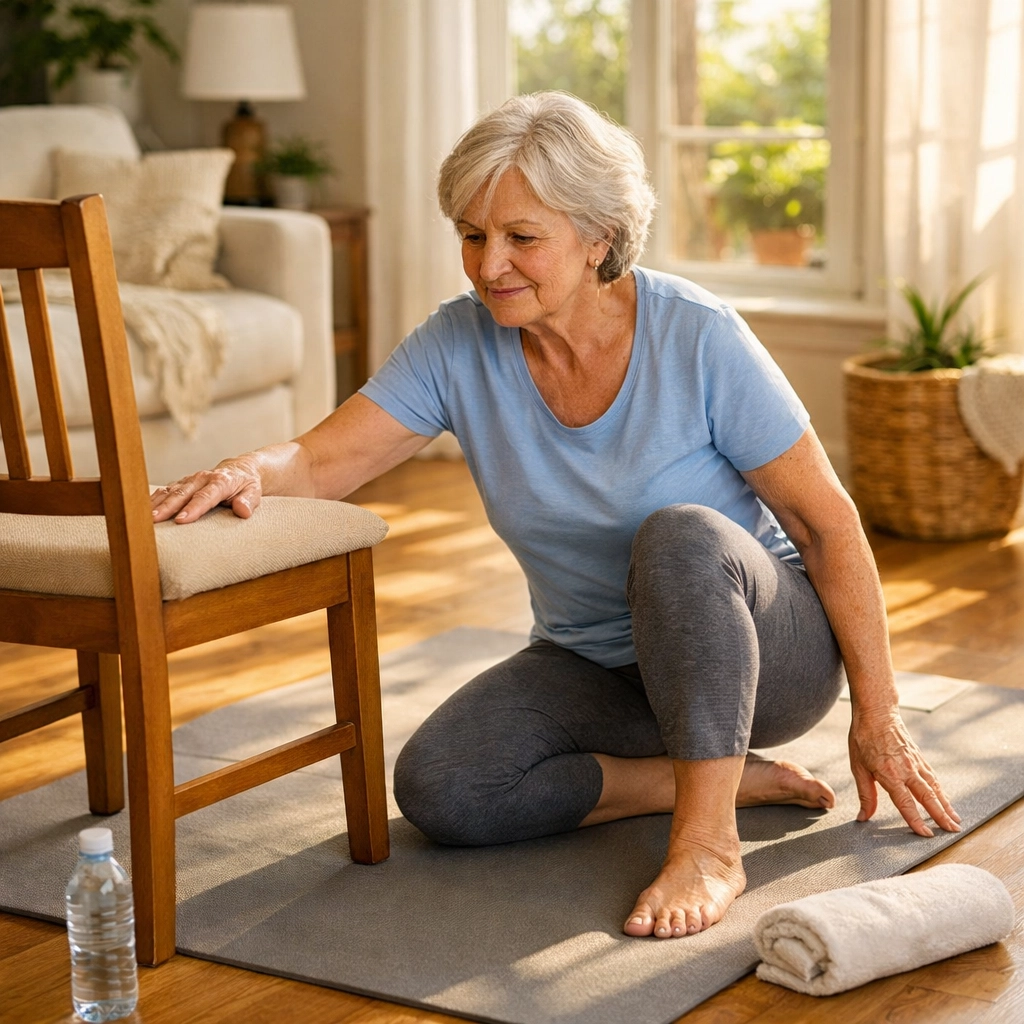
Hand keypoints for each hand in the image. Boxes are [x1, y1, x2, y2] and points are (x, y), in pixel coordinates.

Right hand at [150, 456, 261, 523]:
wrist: (239, 470)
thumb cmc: (246, 485)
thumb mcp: (254, 492)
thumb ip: (249, 501)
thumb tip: (242, 510)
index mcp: (220, 481)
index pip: (205, 496)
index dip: (193, 508)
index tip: (182, 520)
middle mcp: (202, 478)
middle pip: (183, 494)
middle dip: (168, 507)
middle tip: (154, 521)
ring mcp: (190, 480)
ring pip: (170, 491)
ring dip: (156, 504)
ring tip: (143, 518)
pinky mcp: (182, 484)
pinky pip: (165, 491)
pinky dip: (153, 500)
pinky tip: (141, 511)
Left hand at [848, 707, 960, 836]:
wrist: (877, 712)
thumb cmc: (863, 738)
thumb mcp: (857, 766)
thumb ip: (865, 794)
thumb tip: (863, 816)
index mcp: (889, 773)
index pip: (905, 802)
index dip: (916, 820)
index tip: (926, 835)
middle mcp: (907, 769)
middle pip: (928, 797)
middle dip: (941, 816)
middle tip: (953, 831)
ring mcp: (916, 762)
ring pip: (935, 788)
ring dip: (946, 805)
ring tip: (955, 820)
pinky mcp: (919, 757)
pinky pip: (933, 777)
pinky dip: (942, 790)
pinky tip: (945, 799)